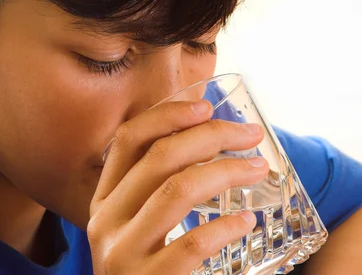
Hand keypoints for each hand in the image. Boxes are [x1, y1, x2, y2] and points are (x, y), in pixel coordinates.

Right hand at [87, 100, 268, 273]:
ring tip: (258, 169)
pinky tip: (247, 221)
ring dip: (225, 171)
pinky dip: (226, 227)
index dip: (166, 114)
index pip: (127, 139)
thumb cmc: (146, 267)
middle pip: (158, 157)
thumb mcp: (136, 224)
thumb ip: (154, 188)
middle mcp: (104, 220)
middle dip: (210, 135)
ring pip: (176, 189)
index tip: (205, 104)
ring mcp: (122, 254)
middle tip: (249, 135)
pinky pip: (192, 244)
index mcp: (103, 199)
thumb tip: (204, 136)